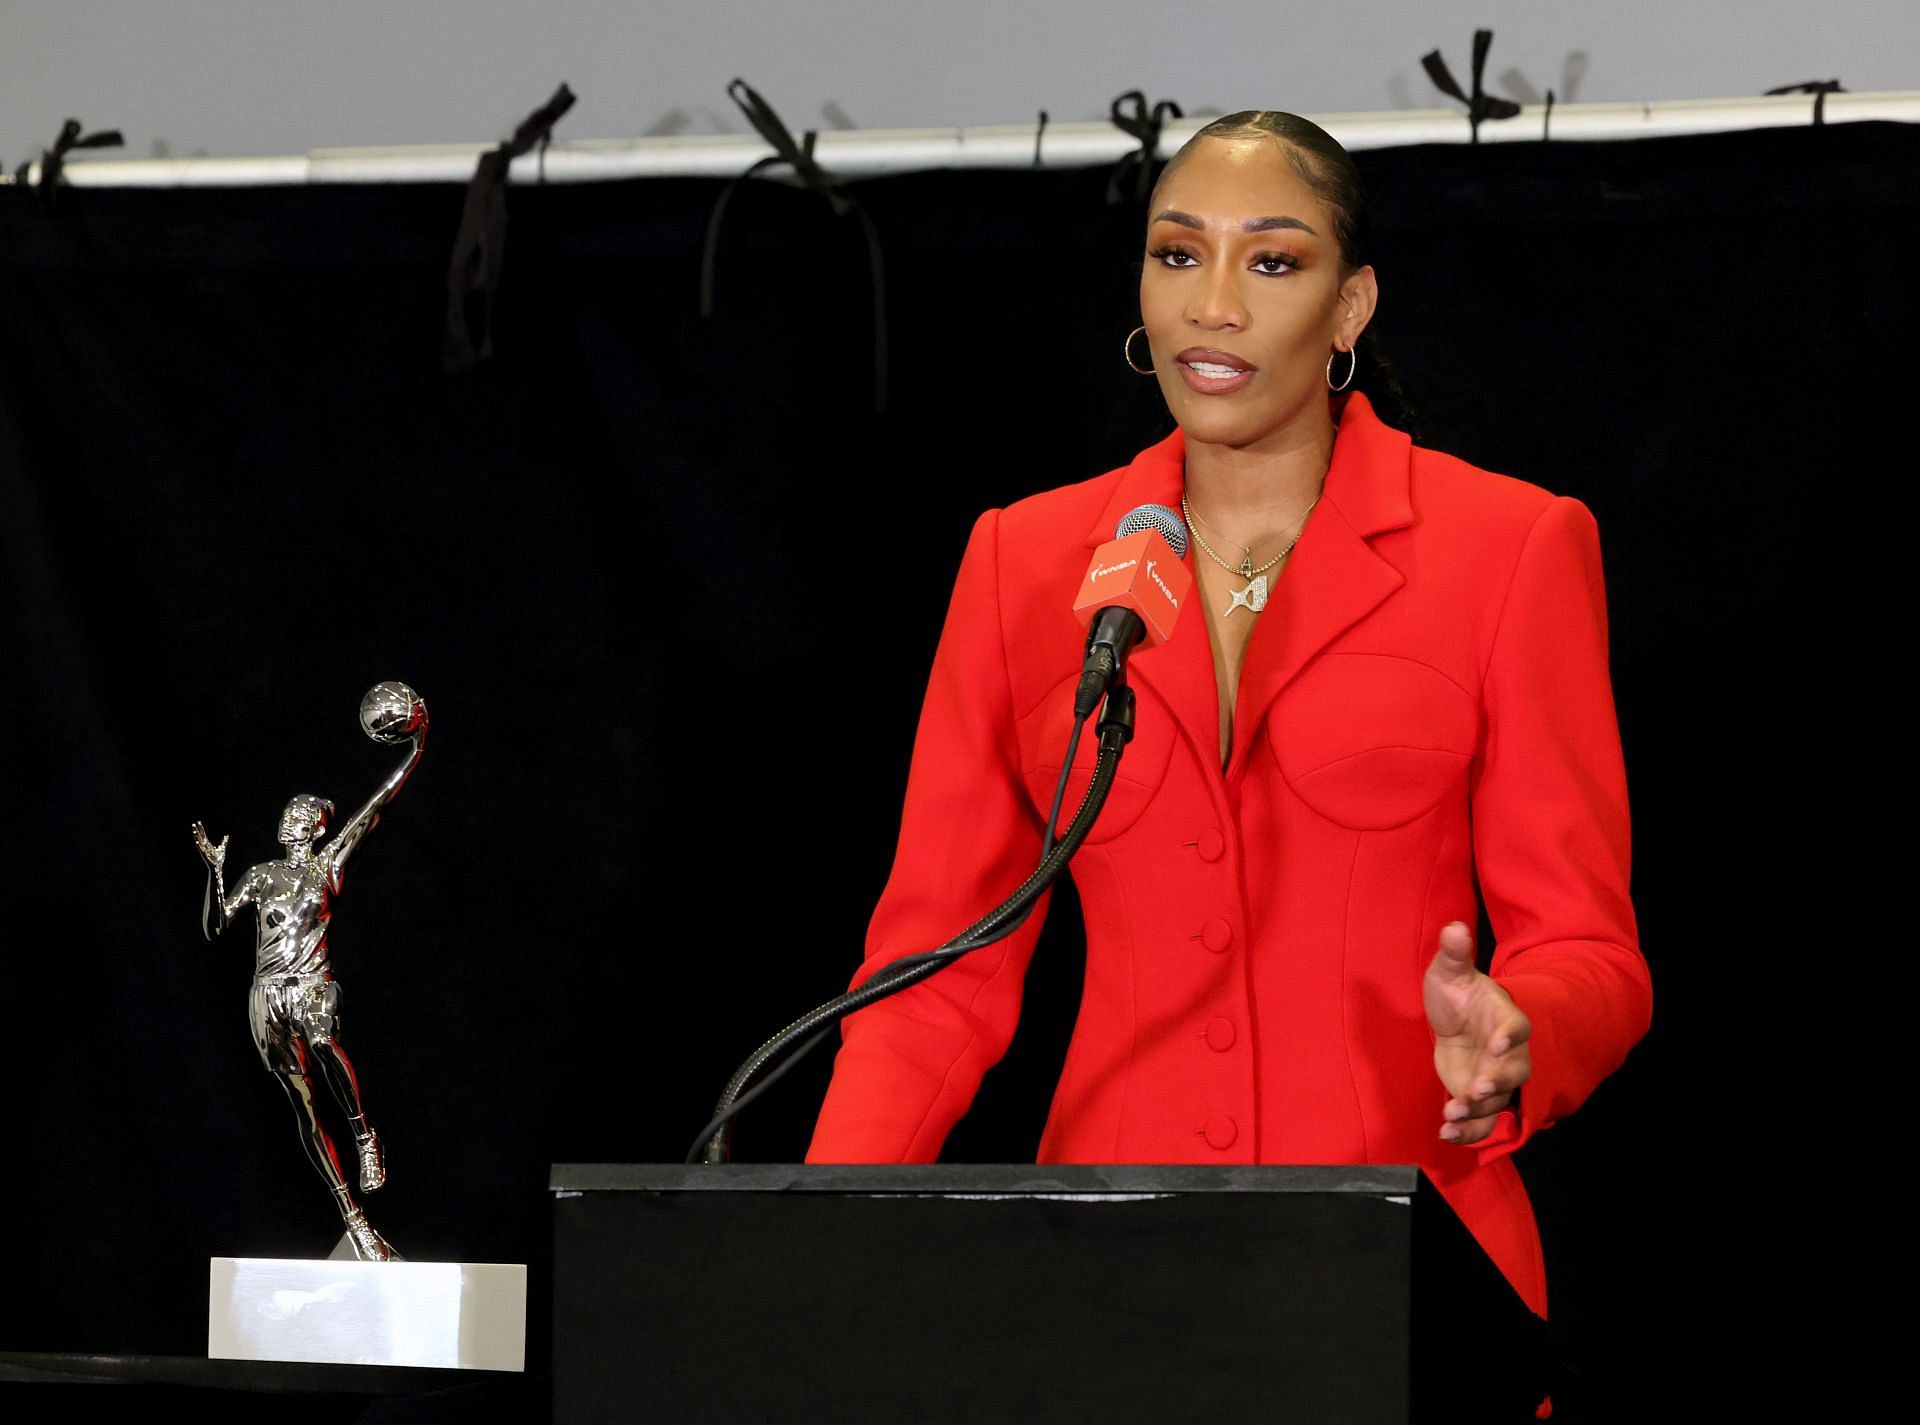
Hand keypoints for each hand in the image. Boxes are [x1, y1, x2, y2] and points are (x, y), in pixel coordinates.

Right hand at [191, 821, 226, 872]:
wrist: (217, 866)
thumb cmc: (219, 859)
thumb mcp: (222, 848)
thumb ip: (224, 842)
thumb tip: (226, 836)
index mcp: (208, 844)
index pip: (204, 835)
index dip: (201, 829)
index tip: (198, 823)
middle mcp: (205, 846)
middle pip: (201, 836)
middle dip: (198, 830)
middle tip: (194, 824)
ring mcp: (204, 850)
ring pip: (199, 842)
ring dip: (196, 836)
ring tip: (194, 831)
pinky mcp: (205, 854)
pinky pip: (201, 849)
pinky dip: (199, 845)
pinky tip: (197, 841)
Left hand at [1423, 920, 1530, 1146]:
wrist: (1454, 1022)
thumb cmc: (1458, 995)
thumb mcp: (1449, 973)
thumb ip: (1454, 954)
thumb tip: (1454, 927)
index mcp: (1505, 1018)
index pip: (1517, 1027)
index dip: (1511, 1035)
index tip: (1499, 1042)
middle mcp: (1507, 1053)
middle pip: (1515, 1071)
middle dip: (1498, 1082)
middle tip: (1477, 1089)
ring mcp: (1495, 1078)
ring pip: (1497, 1100)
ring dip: (1477, 1110)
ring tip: (1453, 1114)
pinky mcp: (1479, 1099)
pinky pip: (1482, 1121)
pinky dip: (1467, 1132)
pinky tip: (1446, 1134)